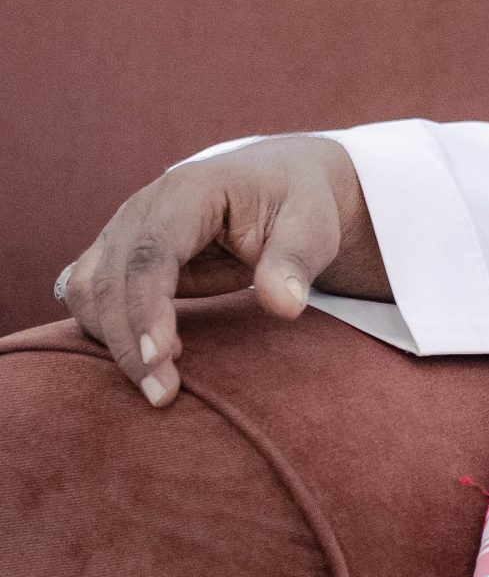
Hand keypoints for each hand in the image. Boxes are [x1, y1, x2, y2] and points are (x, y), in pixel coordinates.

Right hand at [58, 137, 385, 407]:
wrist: (280, 181)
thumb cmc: (297, 203)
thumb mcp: (312, 226)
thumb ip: (295, 262)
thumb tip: (285, 306)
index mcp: (190, 191)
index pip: (151, 252)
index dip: (147, 307)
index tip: (159, 358)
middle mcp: (144, 207)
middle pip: (111, 277)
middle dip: (128, 341)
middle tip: (162, 395)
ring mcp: (125, 230)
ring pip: (90, 288)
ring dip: (111, 340)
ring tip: (159, 384)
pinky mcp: (121, 255)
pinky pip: (89, 293)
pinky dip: (102, 328)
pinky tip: (139, 358)